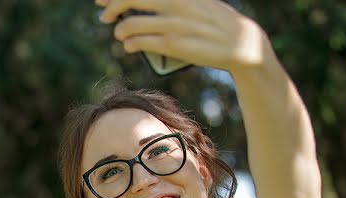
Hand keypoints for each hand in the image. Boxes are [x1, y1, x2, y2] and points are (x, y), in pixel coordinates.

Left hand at [96, 0, 269, 72]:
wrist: (240, 42)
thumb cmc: (216, 20)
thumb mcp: (198, 0)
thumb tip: (146, 2)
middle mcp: (175, 2)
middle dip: (111, 7)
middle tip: (105, 15)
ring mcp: (173, 23)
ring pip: (130, 24)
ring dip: (120, 30)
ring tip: (120, 34)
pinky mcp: (173, 45)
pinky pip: (140, 42)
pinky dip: (129, 44)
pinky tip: (128, 45)